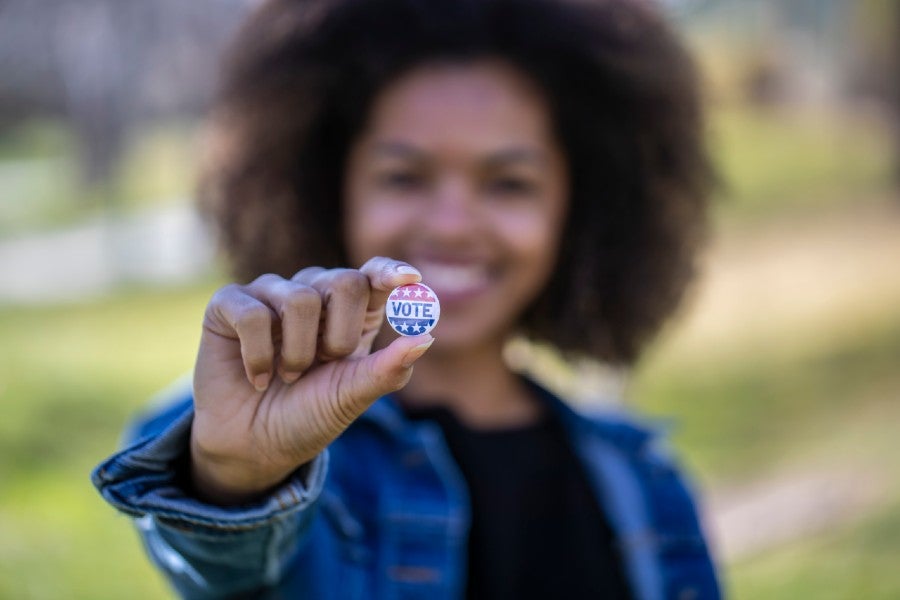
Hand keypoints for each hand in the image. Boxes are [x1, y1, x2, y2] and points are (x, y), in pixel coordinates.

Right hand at [190, 257, 432, 503]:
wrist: (254, 448)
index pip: (373, 274)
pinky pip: (253, 313)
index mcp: (351, 312)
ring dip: (298, 354)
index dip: (390, 272)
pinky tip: (258, 377)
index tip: (409, 279)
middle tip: (323, 365)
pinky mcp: (229, 305)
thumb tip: (426, 337)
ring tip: (288, 377)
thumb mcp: (353, 396)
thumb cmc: (308, 416)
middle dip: (339, 335)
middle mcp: (313, 293)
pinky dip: (260, 356)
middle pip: (344, 281)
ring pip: (299, 299)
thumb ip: (388, 369)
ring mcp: (270, 294)